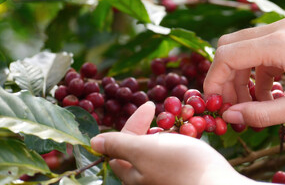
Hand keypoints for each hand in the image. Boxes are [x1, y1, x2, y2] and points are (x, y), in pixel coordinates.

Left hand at [90, 102, 257, 184]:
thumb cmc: (181, 166)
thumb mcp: (145, 151)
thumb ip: (119, 145)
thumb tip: (93, 143)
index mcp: (132, 174)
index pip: (121, 144)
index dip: (133, 123)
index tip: (150, 105)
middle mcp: (146, 178)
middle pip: (141, 146)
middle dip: (151, 128)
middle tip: (167, 118)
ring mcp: (165, 178)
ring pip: (160, 150)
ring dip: (167, 134)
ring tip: (181, 125)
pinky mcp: (183, 177)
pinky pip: (176, 156)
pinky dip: (180, 142)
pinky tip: (191, 137)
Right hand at [204, 17, 284, 126]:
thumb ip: (262, 113)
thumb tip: (229, 117)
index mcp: (278, 44)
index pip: (227, 55)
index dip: (214, 80)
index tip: (214, 103)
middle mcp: (279, 29)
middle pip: (232, 46)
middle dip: (226, 77)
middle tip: (232, 104)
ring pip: (247, 47)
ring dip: (243, 75)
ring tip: (253, 104)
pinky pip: (265, 49)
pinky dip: (259, 71)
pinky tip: (271, 93)